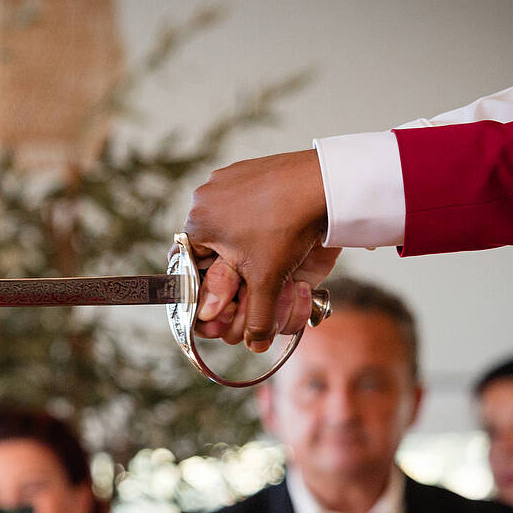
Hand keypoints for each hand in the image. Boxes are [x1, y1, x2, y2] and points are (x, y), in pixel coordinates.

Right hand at [183, 149, 338, 350]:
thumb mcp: (268, 279)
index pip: (188, 264)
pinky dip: (254, 215)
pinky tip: (275, 225)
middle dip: (229, 265)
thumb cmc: (288, 228)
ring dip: (242, 240)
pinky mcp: (247, 169)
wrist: (324, 185)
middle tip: (250, 277)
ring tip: (268, 248)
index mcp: (198, 223)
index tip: (224, 295)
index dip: (205, 284)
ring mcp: (226, 179)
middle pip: (208, 244)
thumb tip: (255, 343)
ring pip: (224, 221)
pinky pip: (241, 199)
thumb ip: (258, 315)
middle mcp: (204, 198)